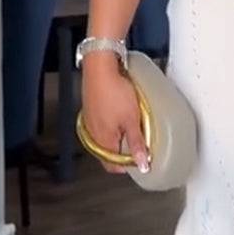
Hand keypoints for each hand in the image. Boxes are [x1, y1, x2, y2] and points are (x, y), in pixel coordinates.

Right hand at [80, 57, 149, 175]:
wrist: (100, 68)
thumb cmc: (114, 92)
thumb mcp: (132, 120)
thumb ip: (137, 143)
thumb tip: (143, 164)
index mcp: (103, 142)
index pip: (113, 166)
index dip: (128, 166)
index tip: (141, 159)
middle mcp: (94, 135)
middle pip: (108, 155)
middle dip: (124, 154)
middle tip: (138, 145)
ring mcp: (90, 123)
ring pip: (105, 141)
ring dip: (118, 140)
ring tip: (131, 130)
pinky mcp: (90, 111)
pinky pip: (101, 127)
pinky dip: (111, 127)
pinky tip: (119, 116)